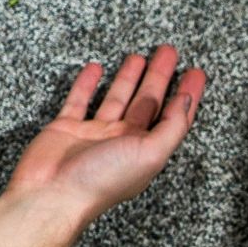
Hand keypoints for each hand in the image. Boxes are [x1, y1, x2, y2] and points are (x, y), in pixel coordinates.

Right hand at [5, 45, 208, 222]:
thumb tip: (186, 99)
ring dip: (129, 77)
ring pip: (117, 97)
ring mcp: (95, 134)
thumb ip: (172, 126)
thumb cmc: (102, 180)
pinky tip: (96, 68)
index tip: (196, 72)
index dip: (187, 94)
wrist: (52, 194)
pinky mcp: (66, 128)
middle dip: (160, 76)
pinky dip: (87, 84)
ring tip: (140, 56)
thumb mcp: (151, 154)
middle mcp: (123, 141)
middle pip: (147, 102)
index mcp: (146, 149)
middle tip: (169, 52)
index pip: (173, 117)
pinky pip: (79, 100)